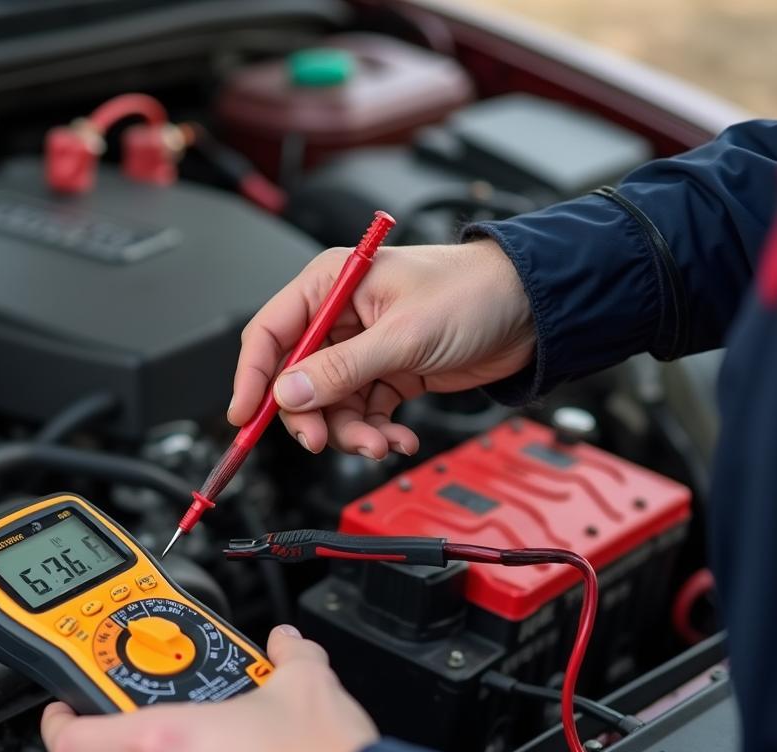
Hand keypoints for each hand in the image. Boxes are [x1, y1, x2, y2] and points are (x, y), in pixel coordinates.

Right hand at [230, 239, 533, 457]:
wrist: (531, 311)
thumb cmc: (473, 293)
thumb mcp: (402, 335)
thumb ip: (342, 368)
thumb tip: (289, 393)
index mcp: (330, 285)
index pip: (269, 333)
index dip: (253, 377)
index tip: (245, 416)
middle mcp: (340, 317)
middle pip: (297, 379)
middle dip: (311, 416)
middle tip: (324, 441)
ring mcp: (363, 349)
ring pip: (331, 405)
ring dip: (351, 432)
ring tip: (380, 443)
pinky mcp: (387, 374)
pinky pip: (363, 413)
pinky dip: (376, 432)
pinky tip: (397, 437)